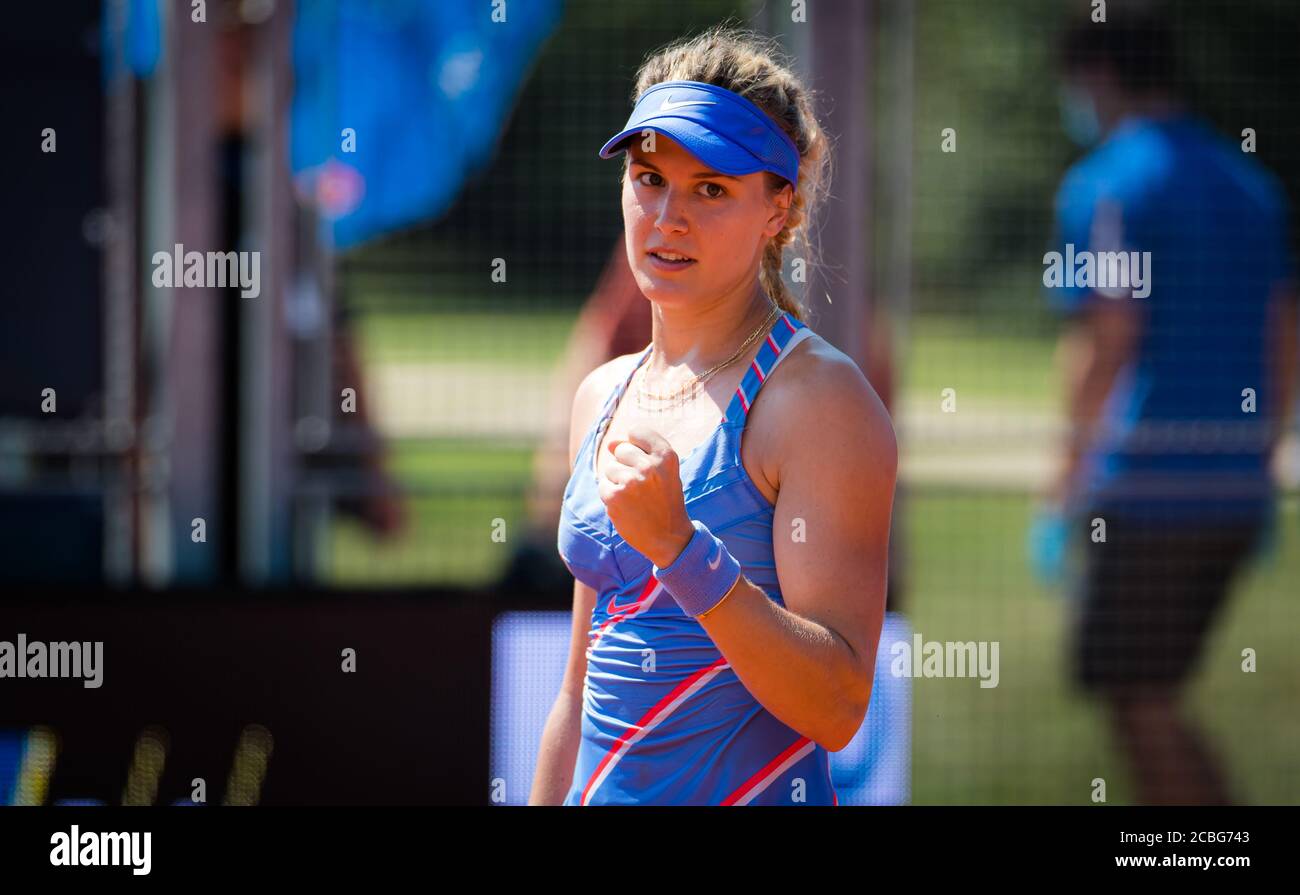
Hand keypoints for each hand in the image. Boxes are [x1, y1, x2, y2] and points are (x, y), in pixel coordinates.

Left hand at [598, 425, 694, 567]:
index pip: (637, 432)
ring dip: (618, 482)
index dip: (637, 446)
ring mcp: (630, 481)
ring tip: (635, 498)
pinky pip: (603, 485)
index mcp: (666, 456)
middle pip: (620, 449)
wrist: (669, 538)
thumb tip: (610, 443)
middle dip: (626, 465)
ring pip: (610, 468)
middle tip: (642, 486)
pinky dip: (611, 496)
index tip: (646, 462)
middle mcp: (649, 466)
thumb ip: (641, 451)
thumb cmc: (666, 501)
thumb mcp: (665, 471)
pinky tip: (626, 507)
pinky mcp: (614, 496)